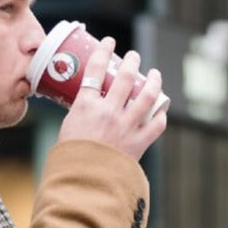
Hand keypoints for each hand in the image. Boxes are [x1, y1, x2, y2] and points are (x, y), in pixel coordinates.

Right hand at [56, 38, 167, 160]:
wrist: (83, 185)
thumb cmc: (69, 161)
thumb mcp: (67, 131)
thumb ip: (81, 116)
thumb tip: (89, 108)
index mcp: (86, 107)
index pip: (95, 69)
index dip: (103, 51)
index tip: (108, 42)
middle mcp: (108, 112)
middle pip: (124, 76)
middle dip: (131, 61)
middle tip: (133, 56)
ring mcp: (126, 126)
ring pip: (147, 95)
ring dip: (153, 80)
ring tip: (154, 74)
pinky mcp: (139, 143)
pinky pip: (156, 124)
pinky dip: (160, 116)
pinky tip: (160, 110)